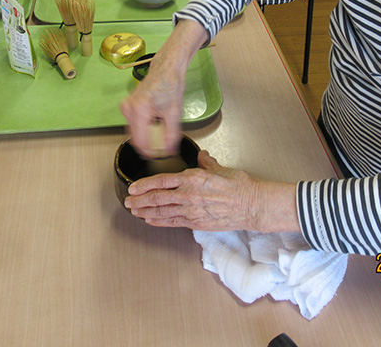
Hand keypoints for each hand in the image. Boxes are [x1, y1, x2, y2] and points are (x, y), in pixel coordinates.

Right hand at [119, 49, 186, 156]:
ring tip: (161, 128)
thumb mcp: (175, 112)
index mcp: (139, 109)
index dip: (151, 151)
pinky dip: (145, 129)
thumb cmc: (170, 85)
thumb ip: (171, 134)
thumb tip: (169, 151)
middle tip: (164, 143)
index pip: (140, 141)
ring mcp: (125, 107)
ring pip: (135, 133)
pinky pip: (134, 126)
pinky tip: (155, 122)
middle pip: (136, 138)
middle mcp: (128, 108)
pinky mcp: (127, 107)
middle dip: (150, 144)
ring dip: (147, 136)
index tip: (161, 154)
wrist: (166, 70)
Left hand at [125, 151, 300, 232]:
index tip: (133, 187)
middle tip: (128, 202)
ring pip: (162, 212)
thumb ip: (206, 162)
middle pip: (157, 198)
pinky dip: (160, 221)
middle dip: (140, 200)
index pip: (162, 181)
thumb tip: (201, 156)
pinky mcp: (197, 223)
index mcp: (193, 178)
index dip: (144, 185)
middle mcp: (189, 194)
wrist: (252, 205)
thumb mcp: (220, 168)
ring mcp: (191, 211)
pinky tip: (151, 221)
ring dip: (146, 212)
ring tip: (135, 212)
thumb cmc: (239, 186)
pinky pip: (173, 222)